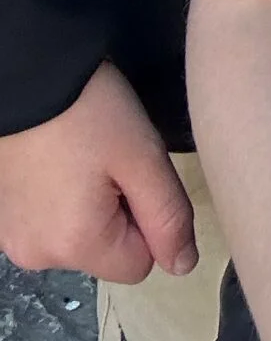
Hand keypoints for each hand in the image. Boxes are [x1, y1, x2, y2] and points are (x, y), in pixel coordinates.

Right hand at [0, 62, 196, 284]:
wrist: (27, 74)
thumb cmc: (88, 109)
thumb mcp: (144, 157)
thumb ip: (168, 216)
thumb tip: (183, 265)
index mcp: (75, 246)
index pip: (139, 265)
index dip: (148, 220)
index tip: (134, 175)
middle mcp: (37, 255)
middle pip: (106, 252)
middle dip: (119, 211)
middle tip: (109, 159)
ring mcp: (12, 239)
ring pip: (78, 236)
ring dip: (90, 205)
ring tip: (83, 155)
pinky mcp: (3, 219)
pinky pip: (50, 222)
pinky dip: (61, 199)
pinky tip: (60, 160)